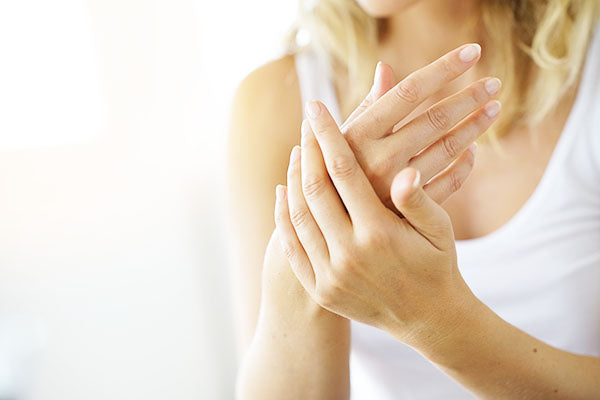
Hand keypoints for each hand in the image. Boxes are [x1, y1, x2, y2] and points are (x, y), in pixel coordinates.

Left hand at [274, 103, 476, 346]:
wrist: (427, 319)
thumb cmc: (437, 265)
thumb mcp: (440, 231)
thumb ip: (422, 200)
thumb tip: (406, 172)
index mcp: (378, 234)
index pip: (343, 171)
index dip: (328, 136)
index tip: (317, 109)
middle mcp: (348, 254)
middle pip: (314, 188)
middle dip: (308, 150)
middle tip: (306, 125)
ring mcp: (330, 274)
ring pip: (297, 215)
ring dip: (293, 179)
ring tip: (297, 152)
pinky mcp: (320, 289)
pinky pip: (292, 246)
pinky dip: (283, 217)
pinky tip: (283, 193)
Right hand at [339, 43, 500, 210]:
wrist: (327, 228)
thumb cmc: (333, 174)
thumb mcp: (340, 139)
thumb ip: (367, 107)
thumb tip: (384, 67)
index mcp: (359, 134)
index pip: (409, 92)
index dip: (444, 69)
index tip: (473, 51)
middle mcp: (378, 158)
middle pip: (434, 119)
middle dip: (470, 97)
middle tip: (494, 83)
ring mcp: (396, 186)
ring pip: (447, 149)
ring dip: (475, 126)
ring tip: (493, 109)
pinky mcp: (410, 211)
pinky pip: (449, 183)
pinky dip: (465, 165)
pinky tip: (473, 150)